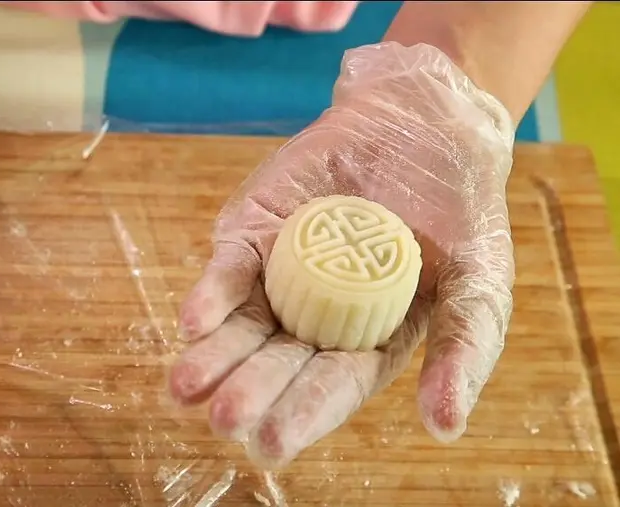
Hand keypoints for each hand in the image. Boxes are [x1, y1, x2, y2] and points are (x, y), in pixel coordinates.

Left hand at [167, 42, 515, 468]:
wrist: (425, 126)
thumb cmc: (458, 213)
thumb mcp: (480, 282)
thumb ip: (464, 348)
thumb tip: (445, 428)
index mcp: (365, 342)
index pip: (330, 386)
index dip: (303, 415)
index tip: (272, 444)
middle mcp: (314, 319)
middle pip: (276, 362)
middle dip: (249, 391)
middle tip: (226, 420)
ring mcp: (279, 277)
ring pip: (241, 325)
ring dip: (213, 356)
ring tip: (185, 388)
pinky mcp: (254, 234)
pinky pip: (229, 269)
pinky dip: (210, 295)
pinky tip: (194, 322)